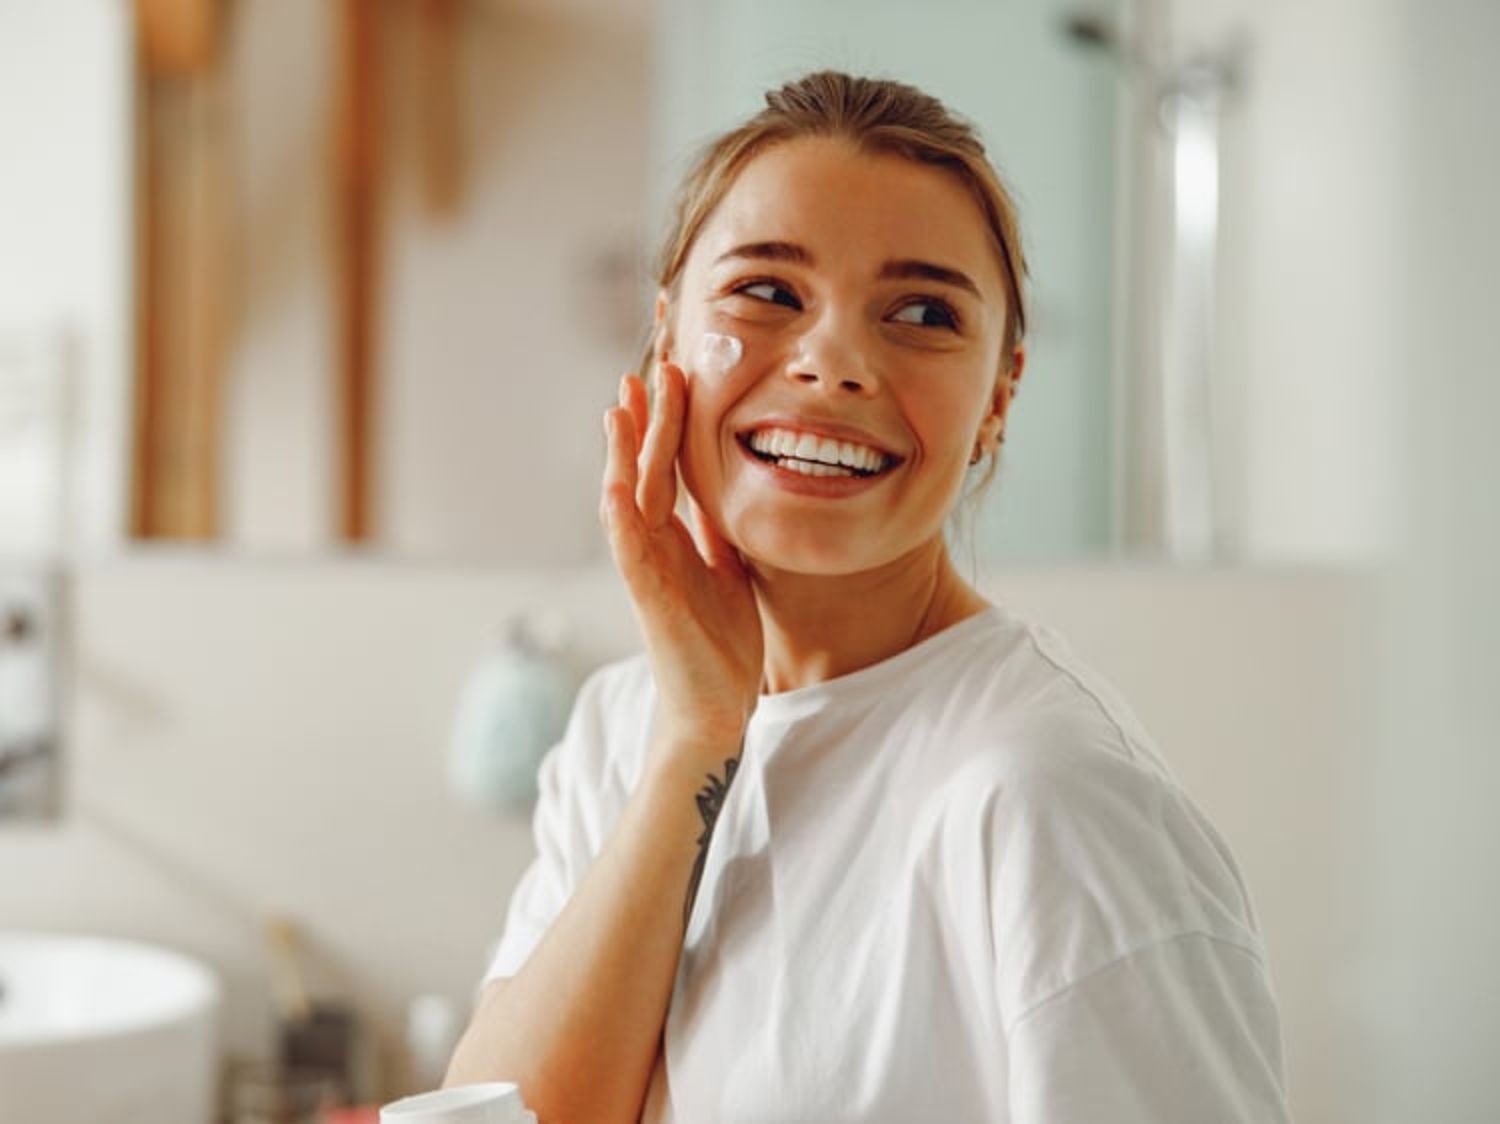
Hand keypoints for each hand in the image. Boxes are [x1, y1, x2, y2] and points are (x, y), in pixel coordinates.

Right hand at [600, 362, 762, 755]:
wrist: (717, 706)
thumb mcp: (729, 573)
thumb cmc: (720, 643)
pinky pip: (629, 553)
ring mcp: (648, 571)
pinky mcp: (649, 600)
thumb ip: (718, 535)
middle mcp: (655, 548)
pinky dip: (620, 518)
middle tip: (644, 371)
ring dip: (623, 456)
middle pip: (645, 472)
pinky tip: (615, 486)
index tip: (672, 377)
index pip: (668, 470)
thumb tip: (723, 498)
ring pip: (628, 501)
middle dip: (645, 422)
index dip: (667, 425)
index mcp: (676, 539)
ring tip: (619, 409)